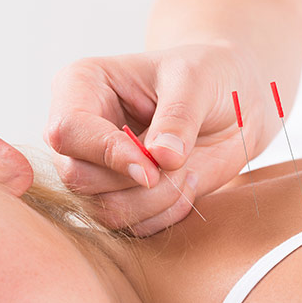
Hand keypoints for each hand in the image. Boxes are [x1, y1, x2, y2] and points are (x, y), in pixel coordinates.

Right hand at [44, 42, 267, 235]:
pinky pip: (129, 227)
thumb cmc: (208, 75)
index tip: (155, 165)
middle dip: (135, 182)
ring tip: (188, 172)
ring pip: (102, 209)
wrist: (234, 102)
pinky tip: (188, 186)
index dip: (107, 153)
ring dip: (154, 202)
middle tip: (180, 165)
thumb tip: (161, 159)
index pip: (68, 130)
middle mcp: (79, 132)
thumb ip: (177, 118)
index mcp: (81, 86)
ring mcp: (95, 169)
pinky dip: (164, 215)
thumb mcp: (197, 81)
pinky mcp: (117, 198)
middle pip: (77, 177)